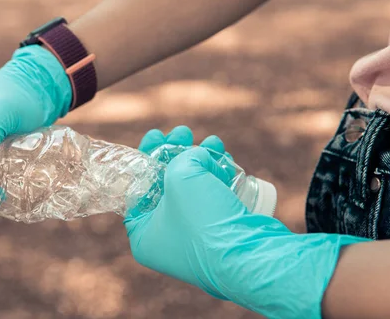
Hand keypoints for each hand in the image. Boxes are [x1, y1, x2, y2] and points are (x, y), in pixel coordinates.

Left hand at [126, 128, 367, 317]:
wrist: (253, 257)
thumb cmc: (205, 221)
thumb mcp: (180, 177)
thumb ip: (181, 158)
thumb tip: (198, 155)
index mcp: (144, 235)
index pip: (137, 187)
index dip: (146, 156)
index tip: (156, 134)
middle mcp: (167, 240)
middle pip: (167, 185)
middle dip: (178, 153)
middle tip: (184, 132)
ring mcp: (197, 239)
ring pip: (194, 189)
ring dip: (203, 161)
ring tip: (212, 142)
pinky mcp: (222, 235)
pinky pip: (215, 198)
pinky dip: (219, 176)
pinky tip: (224, 156)